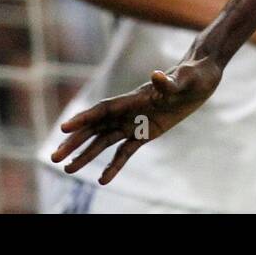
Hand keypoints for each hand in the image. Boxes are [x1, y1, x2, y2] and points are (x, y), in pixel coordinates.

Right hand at [49, 55, 221, 183]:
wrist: (201, 77)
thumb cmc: (192, 75)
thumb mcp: (183, 80)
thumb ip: (169, 83)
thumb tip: (156, 76)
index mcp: (134, 98)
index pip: (103, 110)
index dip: (83, 119)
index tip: (63, 129)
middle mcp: (129, 111)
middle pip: (96, 128)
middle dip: (75, 142)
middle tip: (55, 157)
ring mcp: (136, 122)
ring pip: (104, 141)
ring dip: (86, 154)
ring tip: (67, 169)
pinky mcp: (147, 133)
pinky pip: (126, 151)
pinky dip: (114, 165)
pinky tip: (102, 179)